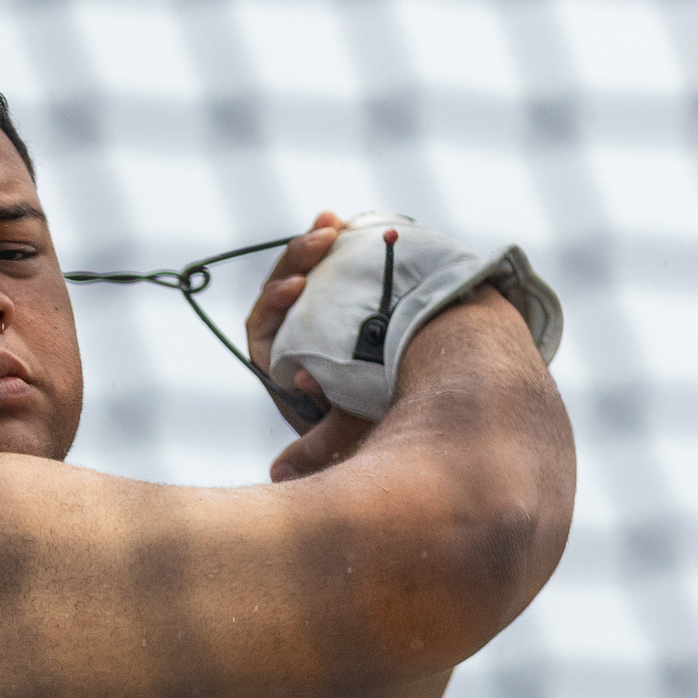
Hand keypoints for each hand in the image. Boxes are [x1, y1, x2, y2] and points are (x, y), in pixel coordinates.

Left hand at [247, 211, 375, 482]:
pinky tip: (350, 221)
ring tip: (333, 222)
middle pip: (282, 291)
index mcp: (286, 364)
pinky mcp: (349, 291)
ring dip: (316, 246)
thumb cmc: (381, 421)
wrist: (433, 401)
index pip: (263, 330)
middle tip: (322, 237)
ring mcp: (323, 310)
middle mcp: (299, 335)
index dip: (274, 307)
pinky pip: (336, 263)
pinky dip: (341, 242)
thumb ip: (318, 449)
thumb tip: (277, 476)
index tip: (297, 288)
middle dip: (297, 260)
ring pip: (308, 273)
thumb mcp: (351, 432)